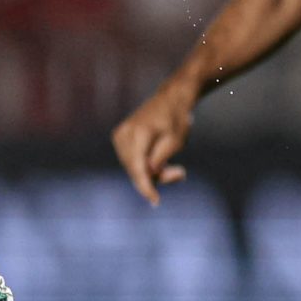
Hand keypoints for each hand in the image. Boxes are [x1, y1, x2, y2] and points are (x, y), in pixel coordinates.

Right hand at [111, 82, 196, 206]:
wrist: (170, 99)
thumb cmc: (176, 119)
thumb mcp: (176, 141)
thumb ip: (160, 159)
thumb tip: (148, 174)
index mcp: (139, 133)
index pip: (139, 167)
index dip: (146, 187)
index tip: (155, 201)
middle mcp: (124, 135)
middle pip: (136, 170)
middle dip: (156, 178)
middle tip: (180, 173)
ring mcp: (119, 136)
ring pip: (133, 168)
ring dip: (152, 173)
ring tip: (174, 166)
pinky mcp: (120, 139)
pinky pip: (132, 161)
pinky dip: (145, 166)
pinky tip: (160, 161)